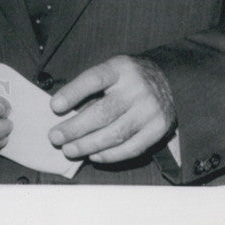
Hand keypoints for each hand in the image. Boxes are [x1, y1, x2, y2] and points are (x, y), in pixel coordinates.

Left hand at [49, 55, 174, 163]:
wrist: (170, 80)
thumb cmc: (128, 77)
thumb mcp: (112, 70)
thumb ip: (91, 89)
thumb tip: (64, 113)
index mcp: (120, 68)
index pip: (94, 79)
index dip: (73, 93)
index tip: (54, 106)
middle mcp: (136, 89)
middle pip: (102, 112)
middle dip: (75, 128)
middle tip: (55, 137)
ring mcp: (149, 111)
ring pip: (115, 133)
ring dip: (88, 145)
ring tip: (68, 149)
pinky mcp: (158, 130)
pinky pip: (131, 148)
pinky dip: (110, 155)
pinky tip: (93, 156)